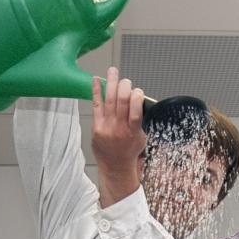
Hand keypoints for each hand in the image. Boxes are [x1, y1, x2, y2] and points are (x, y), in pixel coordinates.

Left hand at [91, 68, 145, 205]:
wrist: (115, 167)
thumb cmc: (130, 151)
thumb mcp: (142, 138)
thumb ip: (140, 120)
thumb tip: (138, 100)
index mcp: (133, 131)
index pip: (135, 108)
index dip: (137, 95)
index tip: (137, 92)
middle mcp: (119, 128)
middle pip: (122, 100)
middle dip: (125, 86)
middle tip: (126, 81)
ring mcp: (107, 127)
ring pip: (110, 99)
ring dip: (112, 82)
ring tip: (113, 70)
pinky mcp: (96, 127)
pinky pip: (96, 105)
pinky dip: (97, 91)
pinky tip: (97, 80)